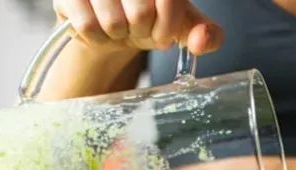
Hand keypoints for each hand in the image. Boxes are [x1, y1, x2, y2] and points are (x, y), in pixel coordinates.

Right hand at [53, 0, 223, 53]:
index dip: (168, 26)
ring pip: (113, 23)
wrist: (114, 26)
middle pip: (141, 13)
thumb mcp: (184, 27)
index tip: (164, 31)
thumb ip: (207, 35)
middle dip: (143, 32)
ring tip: (119, 27)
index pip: (169, 1)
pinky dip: (98, 39)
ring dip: (119, 36)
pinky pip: (88, 27)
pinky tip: (101, 30)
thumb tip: (201, 40)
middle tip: (138, 28)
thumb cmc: (152, 21)